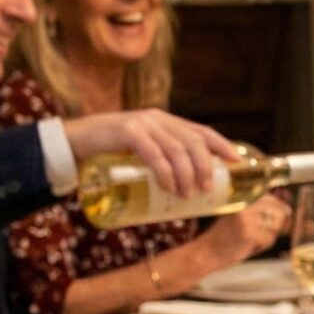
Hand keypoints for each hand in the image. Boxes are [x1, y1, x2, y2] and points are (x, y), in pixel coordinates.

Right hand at [61, 109, 233, 197]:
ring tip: (187, 194)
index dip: (222, 145)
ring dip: (186, 174)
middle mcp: (159, 118)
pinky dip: (164, 172)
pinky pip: (153, 153)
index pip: (201, 131)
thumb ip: (162, 161)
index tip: (236, 162)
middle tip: (207, 188)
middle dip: (204, 166)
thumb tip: (187, 192)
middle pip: (193, 141)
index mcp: (167, 122)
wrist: (76, 140)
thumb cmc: (112, 151)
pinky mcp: (127, 132)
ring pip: (176, 148)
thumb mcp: (143, 152)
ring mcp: (143, 123)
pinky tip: (168, 186)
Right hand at [199, 192, 290, 264]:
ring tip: (254, 241)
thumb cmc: (223, 236)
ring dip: (268, 237)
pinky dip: (262, 246)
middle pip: (277, 211)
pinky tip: (249, 247)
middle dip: (278, 223)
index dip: (279, 206)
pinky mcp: (249, 233)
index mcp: (241, 199)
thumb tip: (286, 209)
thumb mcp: (238, 216)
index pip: (269, 198)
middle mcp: (244, 206)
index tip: (285, 212)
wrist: (206, 251)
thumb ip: (258, 211)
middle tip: (268, 232)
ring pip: (274, 227)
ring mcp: (247, 219)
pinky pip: (269, 239)